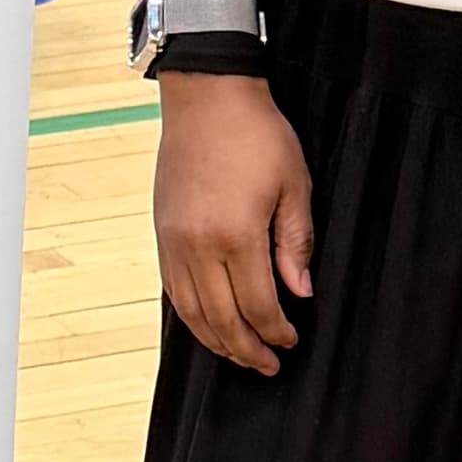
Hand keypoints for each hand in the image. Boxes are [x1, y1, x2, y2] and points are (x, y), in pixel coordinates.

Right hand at [153, 70, 314, 374]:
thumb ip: (295, 244)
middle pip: (221, 318)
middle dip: (246, 348)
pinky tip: (208, 324)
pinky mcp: (161, 233)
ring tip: (238, 354)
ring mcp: (174, 241)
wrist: (206, 96)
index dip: (275, 331)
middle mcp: (198, 246)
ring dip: (216, 341)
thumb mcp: (293, 186)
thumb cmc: (257, 135)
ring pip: (191, 311)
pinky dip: (191, 316)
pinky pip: (173, 290)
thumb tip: (300, 292)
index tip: (291, 341)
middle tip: (268, 365)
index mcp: (235, 235)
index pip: (257, 305)